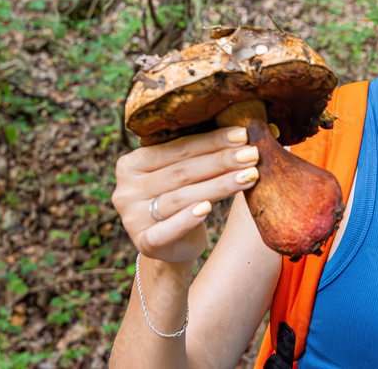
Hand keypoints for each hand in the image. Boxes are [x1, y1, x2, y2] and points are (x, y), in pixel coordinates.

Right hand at [111, 126, 259, 264]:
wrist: (174, 246)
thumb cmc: (183, 198)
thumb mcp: (182, 174)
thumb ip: (197, 153)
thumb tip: (241, 132)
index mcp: (130, 164)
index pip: (177, 149)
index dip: (211, 141)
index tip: (242, 135)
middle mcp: (126, 189)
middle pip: (181, 172)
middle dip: (220, 161)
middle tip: (252, 154)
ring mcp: (132, 218)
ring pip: (181, 197)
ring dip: (218, 185)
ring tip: (249, 176)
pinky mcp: (144, 242)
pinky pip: (167, 230)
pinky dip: (187, 219)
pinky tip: (208, 208)